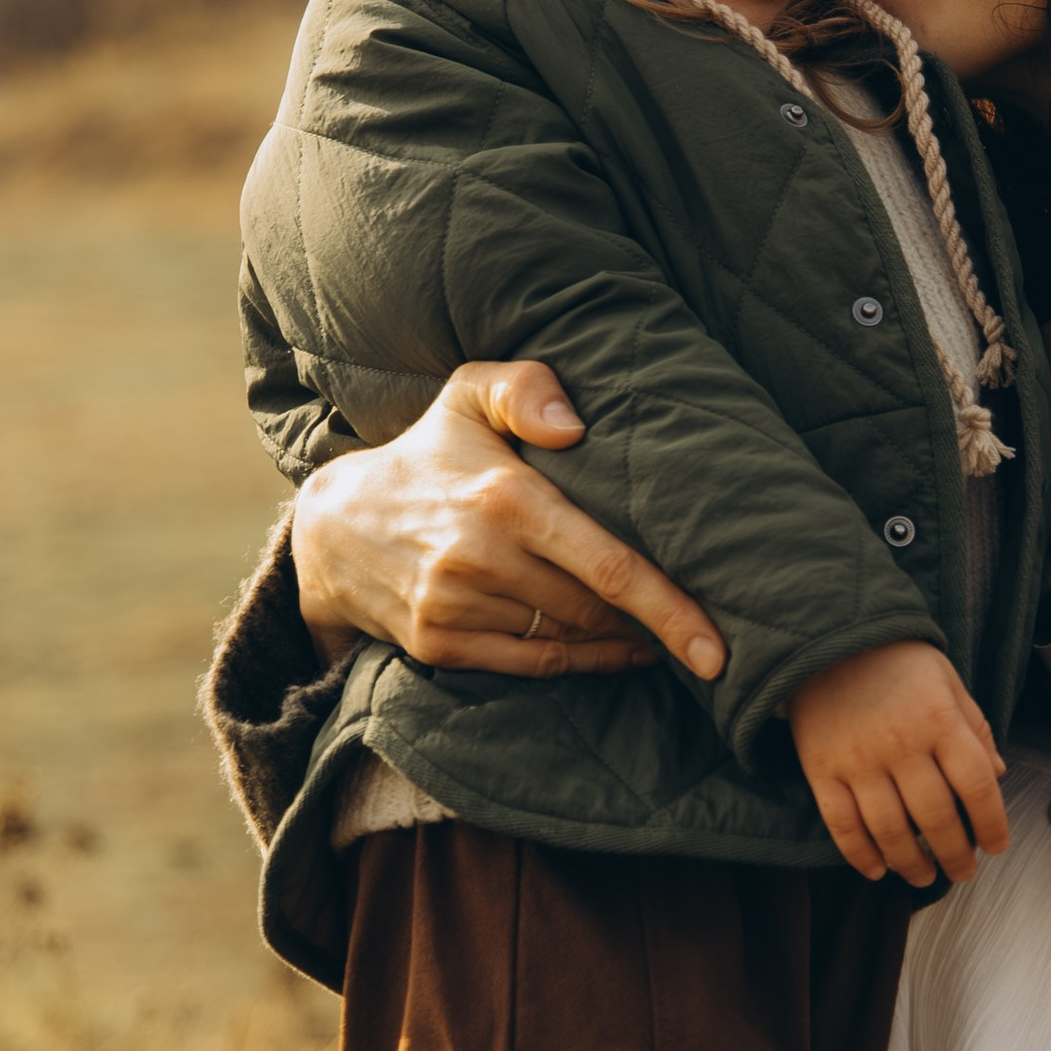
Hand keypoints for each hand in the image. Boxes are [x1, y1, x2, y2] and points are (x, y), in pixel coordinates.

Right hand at [291, 361, 727, 683]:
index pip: (608, 567)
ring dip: (622, 643)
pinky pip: (532, 664)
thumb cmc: (430, 452)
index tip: (717, 647)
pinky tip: (617, 651)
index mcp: (505, 498)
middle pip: (597, 611)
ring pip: (569, 640)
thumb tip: (575, 425)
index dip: (670, 611)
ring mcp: (454, 608)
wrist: (333, 525)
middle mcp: (478, 559)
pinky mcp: (439, 645)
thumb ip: (526, 386)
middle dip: (654, 625)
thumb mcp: (467, 393)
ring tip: (663, 633)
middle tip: (702, 626)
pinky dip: (582, 663)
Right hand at [787, 641, 1008, 887]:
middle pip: (936, 818)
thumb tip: (997, 776)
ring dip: (911, 863)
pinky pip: (842, 824)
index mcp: (940, 721)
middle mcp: (902, 745)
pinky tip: (877, 869)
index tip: (995, 847)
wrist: (827, 637)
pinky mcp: (822, 770)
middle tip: (963, 872)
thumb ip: (975, 728)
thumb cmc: (897, 662)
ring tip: (924, 877)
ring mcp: (858, 760)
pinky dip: (860, 854)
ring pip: (890, 830)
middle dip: (955, 855)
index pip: (976, 786)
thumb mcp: (948, 682)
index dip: (992, 825)